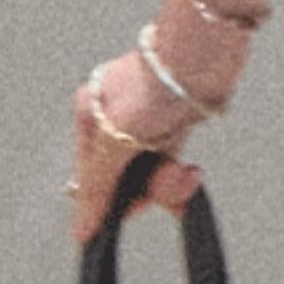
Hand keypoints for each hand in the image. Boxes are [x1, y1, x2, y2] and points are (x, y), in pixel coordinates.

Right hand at [69, 47, 204, 245]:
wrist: (203, 56)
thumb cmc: (152, 83)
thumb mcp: (113, 139)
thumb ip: (97, 186)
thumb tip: (81, 227)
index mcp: (90, 116)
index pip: (91, 177)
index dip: (108, 201)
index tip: (125, 217)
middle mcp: (116, 120)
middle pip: (124, 179)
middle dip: (147, 190)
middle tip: (163, 184)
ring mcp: (148, 124)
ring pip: (151, 174)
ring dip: (169, 184)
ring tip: (183, 175)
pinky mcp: (177, 125)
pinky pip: (173, 165)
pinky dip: (181, 177)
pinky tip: (190, 176)